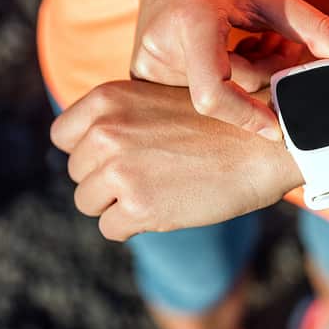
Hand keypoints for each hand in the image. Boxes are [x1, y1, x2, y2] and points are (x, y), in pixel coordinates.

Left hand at [50, 80, 303, 240]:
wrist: (268, 142)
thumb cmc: (220, 123)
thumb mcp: (156, 101)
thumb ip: (118, 121)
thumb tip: (88, 155)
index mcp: (106, 100)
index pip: (61, 137)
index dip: (86, 153)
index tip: (114, 159)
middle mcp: (105, 133)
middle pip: (77, 174)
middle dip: (106, 181)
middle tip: (149, 177)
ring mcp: (119, 171)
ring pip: (88, 203)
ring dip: (117, 205)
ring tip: (158, 192)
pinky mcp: (139, 207)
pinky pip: (111, 229)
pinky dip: (133, 226)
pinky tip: (165, 210)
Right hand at [128, 0, 328, 138]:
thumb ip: (317, 29)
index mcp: (191, 23)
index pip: (214, 93)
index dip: (247, 116)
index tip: (277, 127)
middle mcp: (162, 47)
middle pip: (225, 89)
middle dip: (262, 77)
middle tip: (281, 48)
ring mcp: (148, 63)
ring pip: (213, 92)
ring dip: (245, 76)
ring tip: (256, 40)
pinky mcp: (143, 72)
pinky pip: (194, 89)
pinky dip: (223, 76)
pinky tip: (233, 49)